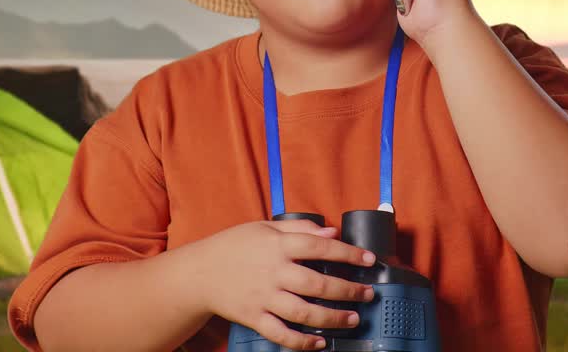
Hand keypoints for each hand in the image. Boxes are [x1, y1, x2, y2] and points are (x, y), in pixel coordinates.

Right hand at [194, 218, 377, 349]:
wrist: (198, 273)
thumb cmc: (233, 246)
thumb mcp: (264, 227)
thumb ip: (298, 228)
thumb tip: (331, 231)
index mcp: (277, 245)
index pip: (320, 247)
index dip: (348, 253)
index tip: (369, 260)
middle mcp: (273, 272)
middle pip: (317, 284)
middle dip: (348, 290)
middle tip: (367, 294)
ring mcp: (263, 297)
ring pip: (304, 312)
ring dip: (332, 317)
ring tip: (353, 318)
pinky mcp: (253, 317)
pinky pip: (281, 334)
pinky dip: (301, 342)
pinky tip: (320, 342)